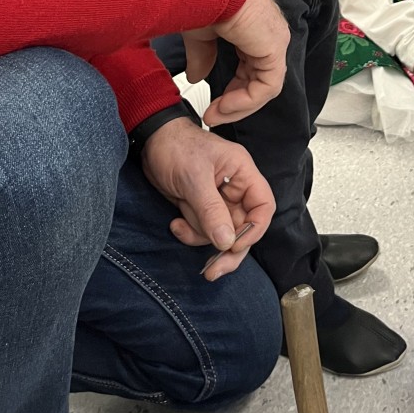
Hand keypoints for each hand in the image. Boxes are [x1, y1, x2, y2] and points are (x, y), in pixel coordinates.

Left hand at [141, 120, 275, 280]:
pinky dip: (190, 232)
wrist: (150, 142)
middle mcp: (235, 188)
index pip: (263, 206)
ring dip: (201, 237)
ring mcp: (218, 199)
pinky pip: (204, 230)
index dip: (254, 229)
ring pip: (222, 233)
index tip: (234, 245)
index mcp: (242, 172)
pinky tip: (176, 223)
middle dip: (228, 248)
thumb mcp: (194, 177)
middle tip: (214, 270)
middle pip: (244, 227)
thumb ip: (211, 210)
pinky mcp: (202, 207)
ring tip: (180, 225)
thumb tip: (227, 241)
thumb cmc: (175, 146)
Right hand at [182, 0, 288, 123]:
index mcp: (254, 27)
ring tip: (215, 114)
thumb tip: (196, 76)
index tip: (211, 104)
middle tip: (213, 115)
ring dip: (239, 105)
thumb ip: (202, 56)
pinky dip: (246, 101)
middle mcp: (268, 34)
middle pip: (259, 79)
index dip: (232, 89)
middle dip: (235, 101)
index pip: (250, 67)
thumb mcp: (200, 34)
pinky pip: (266, 86)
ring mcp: (274, 41)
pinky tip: (223, 106)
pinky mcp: (274, 49)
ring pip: (264, 86)